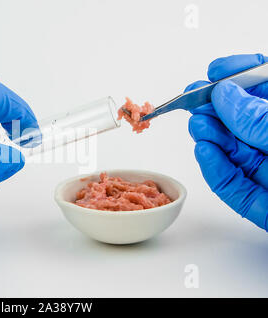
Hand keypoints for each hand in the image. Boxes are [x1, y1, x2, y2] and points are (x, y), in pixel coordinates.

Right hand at [186, 54, 267, 230]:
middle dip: (219, 111)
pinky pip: (235, 187)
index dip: (243, 75)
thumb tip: (228, 98)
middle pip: (247, 123)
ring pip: (237, 154)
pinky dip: (216, 170)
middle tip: (195, 102)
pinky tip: (206, 152)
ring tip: (200, 126)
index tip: (217, 70)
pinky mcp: (266, 206)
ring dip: (213, 138)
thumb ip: (264, 120)